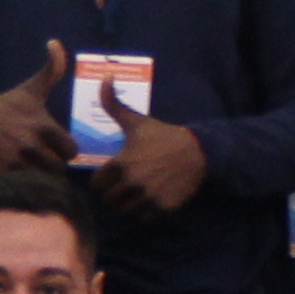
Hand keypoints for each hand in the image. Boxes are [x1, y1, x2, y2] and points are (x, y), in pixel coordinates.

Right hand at [0, 43, 76, 175]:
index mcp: (42, 124)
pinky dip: (24, 182)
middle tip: (44, 158)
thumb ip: (51, 69)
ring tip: (32, 165)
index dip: (65, 150)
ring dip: (41, 175)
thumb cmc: (8, 106)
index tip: (55, 145)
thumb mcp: (32, 88)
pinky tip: (19, 171)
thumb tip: (55, 42)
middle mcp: (31, 143)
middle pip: (59, 168)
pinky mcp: (3, 172)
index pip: (71, 150)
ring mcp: (16, 159)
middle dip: (53, 164)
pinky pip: (26, 184)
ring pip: (43, 179)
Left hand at [93, 108, 208, 212]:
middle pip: (110, 200)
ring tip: (140, 191)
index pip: (97, 184)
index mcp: (121, 163)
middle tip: (128, 183)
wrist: (196, 151)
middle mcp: (132, 182)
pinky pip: (145, 218)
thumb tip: (104, 75)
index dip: (104, 179)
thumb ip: (112, 102)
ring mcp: (148, 196)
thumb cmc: (161, 135)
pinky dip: (147, 212)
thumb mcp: (135, 121)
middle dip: (116, 193)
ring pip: (127, 211)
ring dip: (131, 204)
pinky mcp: (163, 207)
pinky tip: (153, 198)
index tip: (115, 173)